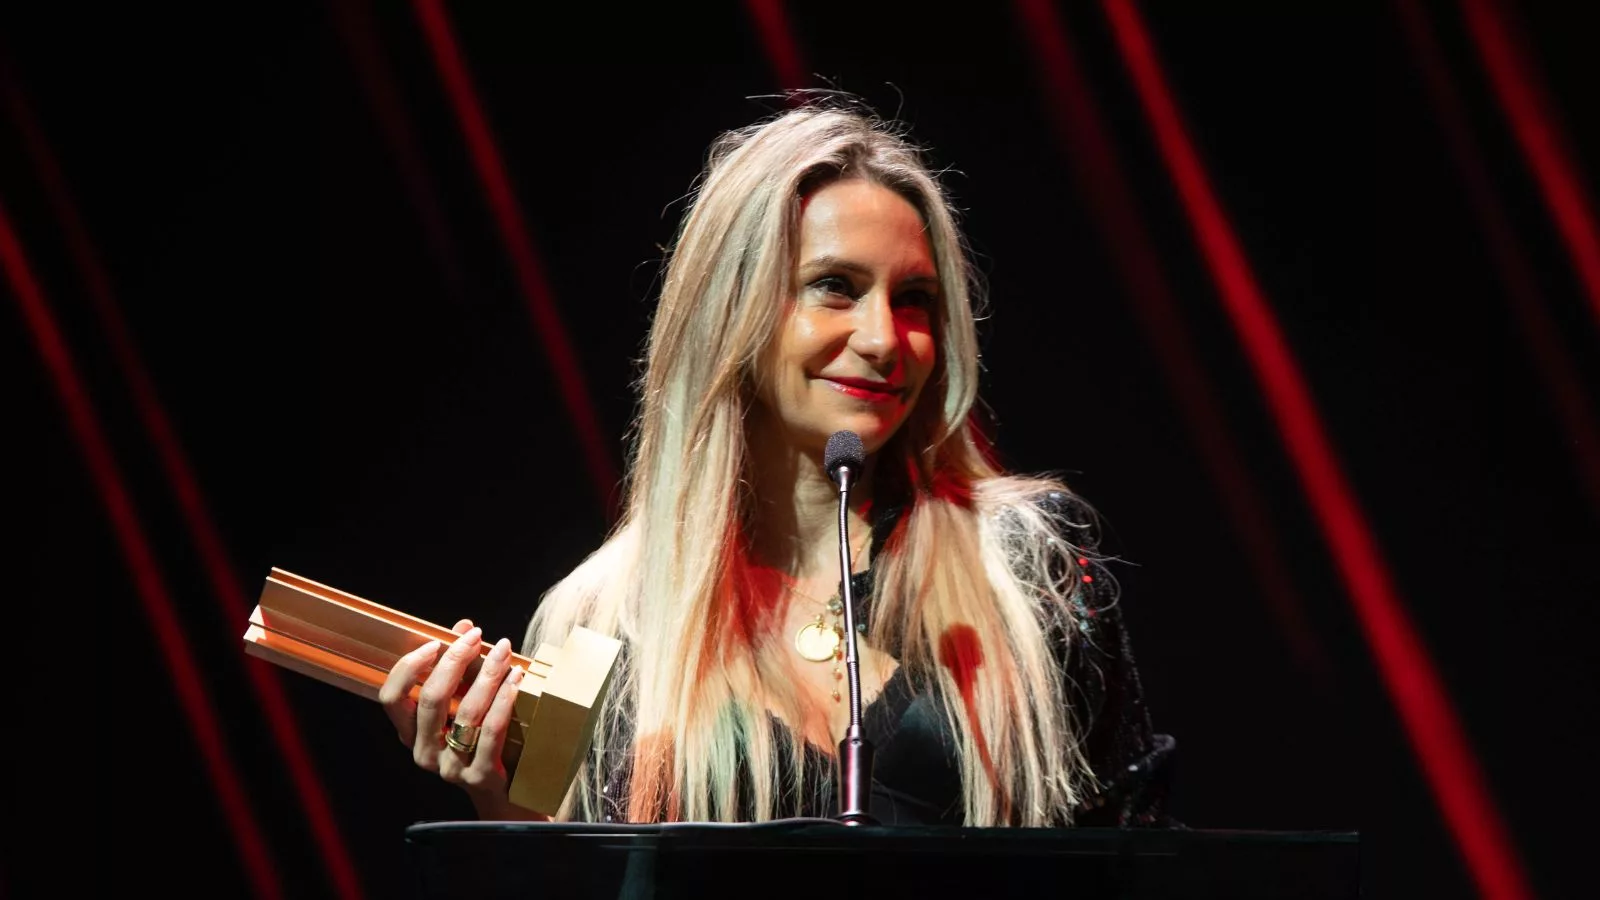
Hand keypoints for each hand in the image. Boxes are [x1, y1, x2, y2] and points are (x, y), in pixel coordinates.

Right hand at [378, 619, 539, 818]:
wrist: (509, 797)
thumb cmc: (483, 741)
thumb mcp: (465, 704)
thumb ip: (460, 668)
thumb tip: (463, 627)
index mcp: (410, 734)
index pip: (390, 697)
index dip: (409, 666)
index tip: (435, 642)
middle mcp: (423, 752)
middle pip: (430, 699)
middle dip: (454, 660)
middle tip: (478, 637)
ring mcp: (450, 768)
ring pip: (465, 712)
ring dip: (487, 675)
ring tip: (504, 652)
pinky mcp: (480, 777)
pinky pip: (491, 731)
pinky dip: (504, 699)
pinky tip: (517, 679)